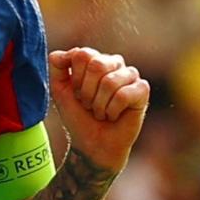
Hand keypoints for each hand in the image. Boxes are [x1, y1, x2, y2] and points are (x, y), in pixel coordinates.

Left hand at [49, 47, 149, 172]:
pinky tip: (114, 116)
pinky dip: (112, 110)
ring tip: (101, 112)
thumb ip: (57, 66)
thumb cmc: (78, 116)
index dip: (76, 79)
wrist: (92, 144)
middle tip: (89, 105)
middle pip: (96, 65)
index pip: (82, 54)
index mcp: (95, 59)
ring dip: (99, 105)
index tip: (77, 94)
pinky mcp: (142, 89)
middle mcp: (114, 62)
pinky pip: (123, 95)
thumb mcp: (60, 90)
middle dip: (87, 92)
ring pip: (109, 81)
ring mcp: (130, 75)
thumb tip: (60, 54)